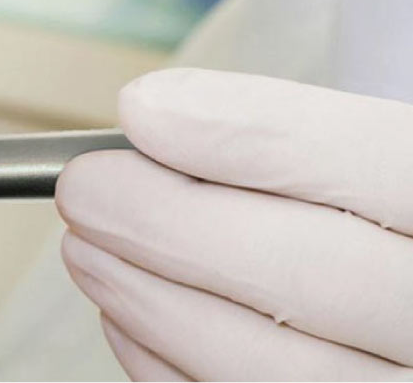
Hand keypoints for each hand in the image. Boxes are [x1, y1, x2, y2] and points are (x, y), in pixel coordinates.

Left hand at [56, 68, 412, 379]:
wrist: (405, 306)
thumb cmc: (379, 222)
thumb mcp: (372, 161)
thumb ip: (291, 138)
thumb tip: (152, 114)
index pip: (375, 164)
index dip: (246, 133)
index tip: (141, 108)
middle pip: (310, 274)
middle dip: (166, 224)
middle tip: (85, 189)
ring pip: (269, 365)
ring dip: (149, 301)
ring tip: (86, 247)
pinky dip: (167, 365)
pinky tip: (127, 317)